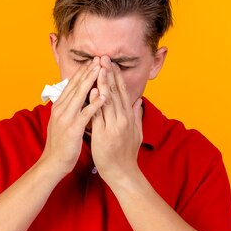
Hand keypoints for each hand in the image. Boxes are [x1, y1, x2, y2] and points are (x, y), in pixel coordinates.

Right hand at [39, 57, 104, 176]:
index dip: (83, 72)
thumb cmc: (61, 143)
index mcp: (59, 106)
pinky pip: (85, 113)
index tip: (94, 61)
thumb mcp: (62, 121)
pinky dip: (95, 104)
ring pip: (80, 95)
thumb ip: (69, 108)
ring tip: (102, 70)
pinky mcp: (73, 128)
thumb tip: (76, 97)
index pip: (72, 84)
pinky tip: (104, 96)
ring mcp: (66, 118)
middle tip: (99, 59)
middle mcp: (61, 108)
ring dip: (91, 81)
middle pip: (76, 85)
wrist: (53, 162)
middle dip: (88, 71)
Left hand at [90, 56, 143, 185]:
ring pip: (108, 100)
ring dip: (102, 82)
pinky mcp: (104, 135)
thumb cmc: (126, 154)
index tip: (111, 63)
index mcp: (129, 118)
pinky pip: (99, 115)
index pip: (122, 92)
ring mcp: (114, 126)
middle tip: (103, 57)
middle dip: (109, 73)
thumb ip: (136, 116)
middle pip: (115, 92)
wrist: (122, 173)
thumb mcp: (136, 133)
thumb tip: (138, 101)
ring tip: (98, 67)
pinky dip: (96, 102)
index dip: (116, 77)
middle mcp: (123, 119)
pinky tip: (92, 91)